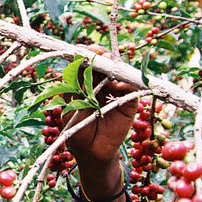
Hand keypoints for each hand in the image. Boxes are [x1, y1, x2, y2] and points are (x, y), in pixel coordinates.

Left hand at [64, 53, 138, 169]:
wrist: (92, 152)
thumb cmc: (77, 129)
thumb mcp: (70, 106)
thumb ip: (73, 86)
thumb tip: (75, 63)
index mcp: (86, 81)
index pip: (88, 62)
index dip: (86, 54)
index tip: (82, 50)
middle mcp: (102, 82)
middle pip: (104, 62)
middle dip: (100, 55)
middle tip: (97, 53)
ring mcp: (117, 90)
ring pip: (118, 71)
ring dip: (113, 65)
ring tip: (107, 64)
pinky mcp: (130, 101)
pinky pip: (131, 87)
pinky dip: (125, 83)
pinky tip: (116, 85)